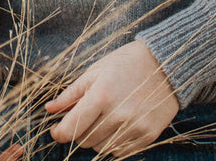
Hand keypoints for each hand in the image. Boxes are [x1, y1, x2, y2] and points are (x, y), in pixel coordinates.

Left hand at [45, 41, 179, 157]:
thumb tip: (50, 109)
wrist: (165, 64)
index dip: (59, 132)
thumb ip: (72, 93)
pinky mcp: (147, 136)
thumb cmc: (126, 63)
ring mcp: (134, 127)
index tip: (56, 130)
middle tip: (86, 115)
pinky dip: (113, 142)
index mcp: (102, 95)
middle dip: (79, 131)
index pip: (71, 128)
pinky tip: (118, 124)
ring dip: (96, 137)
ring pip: (101, 148)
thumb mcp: (96, 70)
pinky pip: (120, 152)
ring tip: (105, 117)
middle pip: (85, 140)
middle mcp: (118, 115)